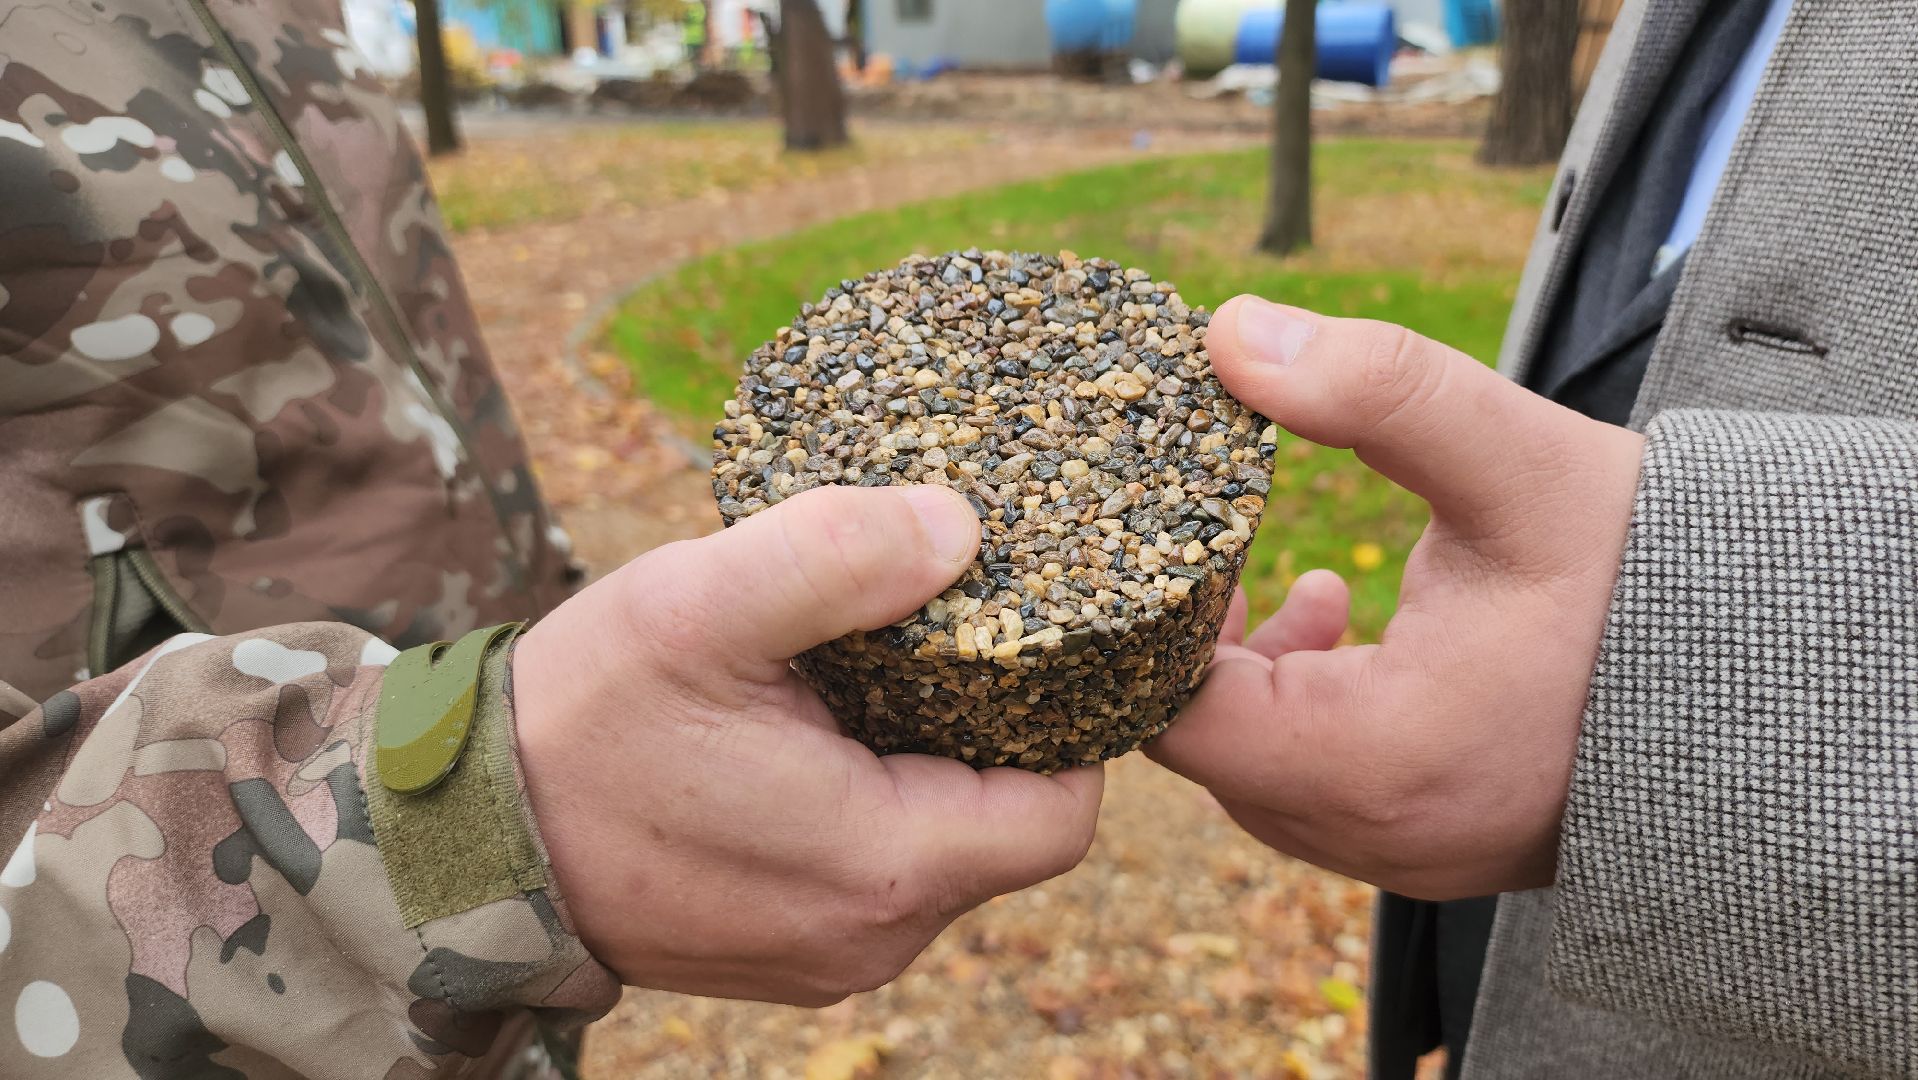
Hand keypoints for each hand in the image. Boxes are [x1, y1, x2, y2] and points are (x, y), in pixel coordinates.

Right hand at [513, 485, 1102, 1004]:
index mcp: (882, 864)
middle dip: (997, 727)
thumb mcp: (702, 607)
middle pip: (1008, 827)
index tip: (1035, 633)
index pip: (1062, 808)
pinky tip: (821, 729)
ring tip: (879, 671)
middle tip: (953, 629)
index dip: (1071, 716)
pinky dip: (874, 799)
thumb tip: (961, 526)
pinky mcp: (783, 951)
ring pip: (944, 849)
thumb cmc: (576, 726)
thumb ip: (837, 556)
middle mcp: (872, 937)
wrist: (449, 847)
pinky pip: (876, 872)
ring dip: (930, 761)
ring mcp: (826, 958)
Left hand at [1149, 297, 1643, 899]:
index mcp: (1375, 760)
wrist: (1783, 686)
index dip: (1147, 620)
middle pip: (1207, 748)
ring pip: (1259, 771)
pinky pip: (1317, 788)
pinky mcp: (1433, 840)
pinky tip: (1338, 620)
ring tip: (1287, 578)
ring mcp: (1405, 853)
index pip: (1175, 716)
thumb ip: (1376, 388)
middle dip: (1197, 639)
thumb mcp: (1519, 463)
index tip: (1164, 534)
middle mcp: (1377, 833)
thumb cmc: (1655, 579)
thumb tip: (1229, 332)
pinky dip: (1302, 710)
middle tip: (1213, 541)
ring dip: (1252, 674)